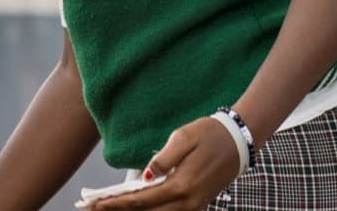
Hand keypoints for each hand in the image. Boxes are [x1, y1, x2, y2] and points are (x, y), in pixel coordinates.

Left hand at [96, 117, 239, 210]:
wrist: (240, 140)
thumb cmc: (212, 134)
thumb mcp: (186, 136)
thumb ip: (164, 158)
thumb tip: (145, 176)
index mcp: (182, 185)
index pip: (142, 200)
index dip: (117, 204)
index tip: (97, 205)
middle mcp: (188, 201)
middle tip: (96, 209)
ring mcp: (194, 205)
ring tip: (114, 209)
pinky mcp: (198, 204)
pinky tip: (138, 208)